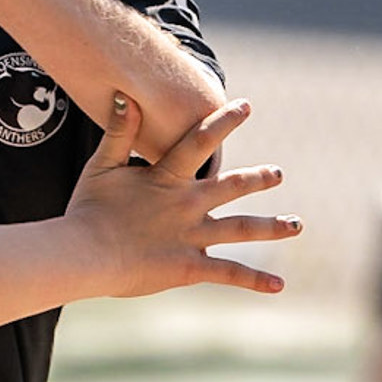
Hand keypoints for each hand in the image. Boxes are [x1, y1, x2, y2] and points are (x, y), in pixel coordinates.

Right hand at [66, 96, 298, 297]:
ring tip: (296, 225)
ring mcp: (192, 236)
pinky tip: (279, 286)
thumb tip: (128, 96)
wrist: (84, 253)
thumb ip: (119, 132)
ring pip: (241, 229)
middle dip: (258, 178)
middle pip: (232, 187)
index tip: (246, 106)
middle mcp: (187, 204)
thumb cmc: (87, 210)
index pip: (200, 142)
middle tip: (278, 174)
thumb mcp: (101, 166)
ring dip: (272, 226)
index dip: (223, 122)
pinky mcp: (190, 267)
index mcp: (167, 179)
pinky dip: (255, 280)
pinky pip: (229, 273)